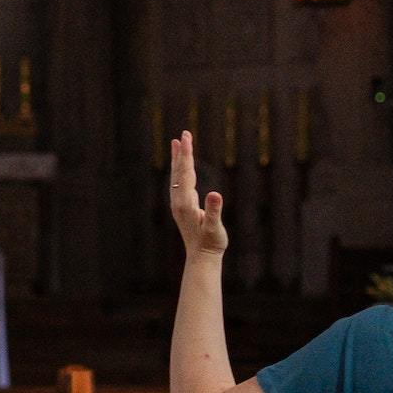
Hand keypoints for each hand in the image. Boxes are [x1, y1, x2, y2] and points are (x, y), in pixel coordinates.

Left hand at [168, 131, 227, 256]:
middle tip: (183, 134)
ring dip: (178, 159)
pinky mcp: (183, 207)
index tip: (186, 138)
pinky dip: (181, 170)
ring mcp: (179, 204)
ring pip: (177, 176)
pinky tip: (183, 167)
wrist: (202, 258)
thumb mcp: (215, 227)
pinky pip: (179, 183)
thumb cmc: (211, 243)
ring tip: (177, 143)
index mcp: (185, 203)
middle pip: (179, 172)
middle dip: (181, 152)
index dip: (186, 155)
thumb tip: (215, 194)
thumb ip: (214, 211)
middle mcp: (179, 202)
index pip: (185, 173)